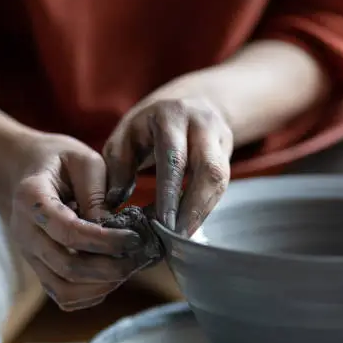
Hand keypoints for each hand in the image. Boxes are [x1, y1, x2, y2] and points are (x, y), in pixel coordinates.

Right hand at [8, 132, 146, 310]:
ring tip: (128, 267)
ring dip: (102, 286)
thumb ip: (96, 194)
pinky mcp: (40, 268)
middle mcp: (25, 232)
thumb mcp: (84, 160)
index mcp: (31, 199)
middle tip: (139, 257)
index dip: (105, 241)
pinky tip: (112, 275)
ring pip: (64, 290)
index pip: (68, 231)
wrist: (30, 168)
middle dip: (110, 268)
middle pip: (67, 268)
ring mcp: (30, 254)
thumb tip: (113, 231)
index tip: (135, 238)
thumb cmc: (61, 160)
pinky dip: (91, 293)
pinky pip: (63, 295)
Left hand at [104, 91, 232, 236]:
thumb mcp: (125, 135)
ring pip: (220, 180)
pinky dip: (205, 208)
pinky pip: (221, 186)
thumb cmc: (148, 125)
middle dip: (194, 208)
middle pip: (209, 170)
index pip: (175, 158)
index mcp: (173, 116)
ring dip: (202, 212)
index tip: (162, 222)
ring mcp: (220, 139)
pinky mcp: (228, 154)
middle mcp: (203, 125)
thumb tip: (115, 202)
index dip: (171, 192)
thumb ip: (118, 165)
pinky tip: (189, 226)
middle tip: (177, 238)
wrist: (187, 104)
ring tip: (182, 237)